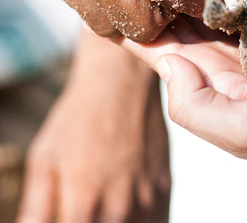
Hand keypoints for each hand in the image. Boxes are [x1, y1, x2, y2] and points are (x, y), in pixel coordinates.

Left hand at [17, 31, 169, 222]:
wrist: (123, 82)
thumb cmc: (80, 115)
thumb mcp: (45, 158)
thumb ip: (36, 205)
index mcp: (83, 203)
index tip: (66, 214)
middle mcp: (119, 206)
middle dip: (92, 222)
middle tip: (81, 208)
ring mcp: (147, 197)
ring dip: (118, 222)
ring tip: (103, 206)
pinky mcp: (165, 186)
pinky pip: (158, 221)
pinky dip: (141, 221)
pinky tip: (127, 212)